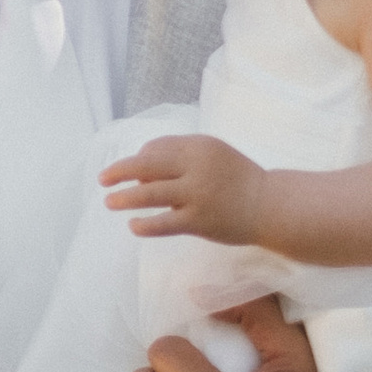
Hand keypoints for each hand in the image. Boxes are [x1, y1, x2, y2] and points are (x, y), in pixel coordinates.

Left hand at [99, 132, 266, 243]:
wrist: (269, 204)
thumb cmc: (237, 179)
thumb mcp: (212, 155)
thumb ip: (181, 157)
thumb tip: (140, 169)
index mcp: (199, 146)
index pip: (157, 147)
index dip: (139, 158)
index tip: (132, 170)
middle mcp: (196, 166)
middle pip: (147, 165)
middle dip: (120, 171)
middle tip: (102, 179)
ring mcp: (197, 194)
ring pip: (150, 194)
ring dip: (125, 197)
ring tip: (109, 202)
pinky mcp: (199, 220)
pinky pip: (164, 223)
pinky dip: (145, 225)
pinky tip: (134, 226)